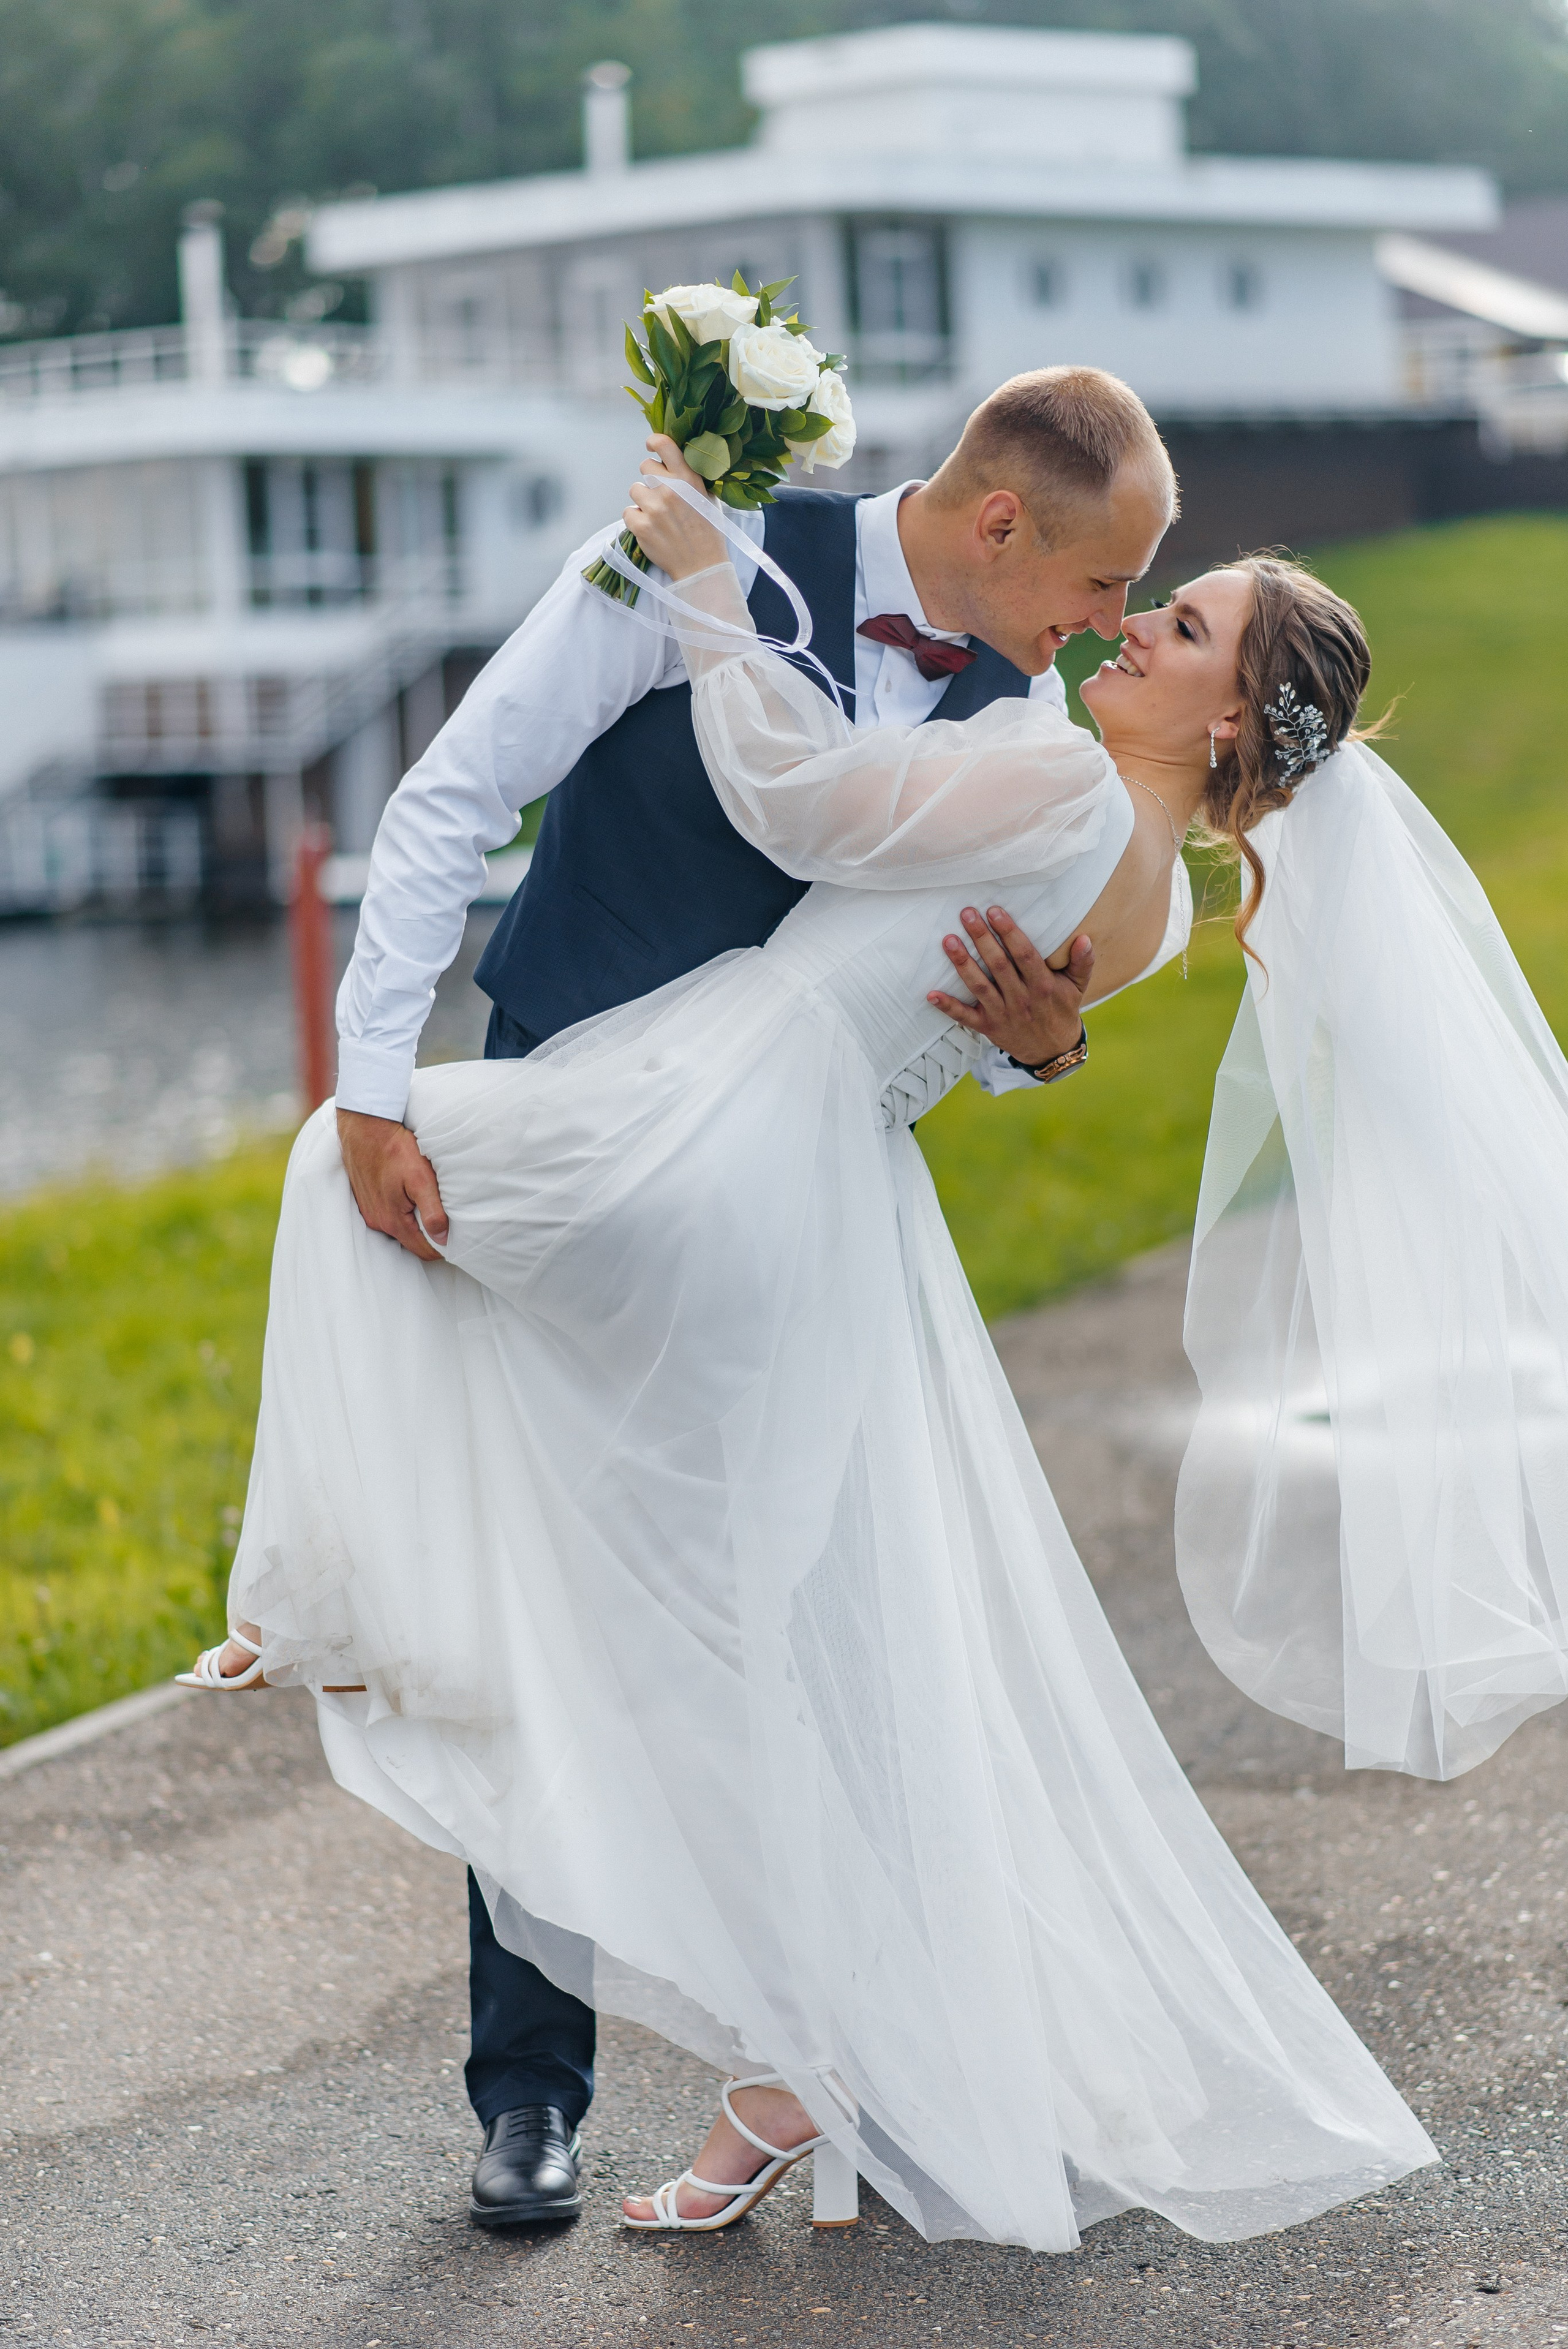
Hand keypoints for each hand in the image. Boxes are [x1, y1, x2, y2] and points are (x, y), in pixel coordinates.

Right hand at [336, 1109, 448, 1260]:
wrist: (364, 1127)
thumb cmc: (394, 1149)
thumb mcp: (421, 1179)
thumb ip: (432, 1211)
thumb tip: (442, 1238)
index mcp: (393, 1221)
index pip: (423, 1251)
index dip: (442, 1249)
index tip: (458, 1240)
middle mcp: (378, 1221)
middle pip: (411, 1242)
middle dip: (430, 1236)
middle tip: (450, 1221)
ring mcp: (369, 1211)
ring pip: (400, 1228)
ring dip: (415, 1222)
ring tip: (430, 1206)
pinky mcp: (366, 1200)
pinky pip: (388, 1214)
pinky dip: (402, 1211)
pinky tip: (410, 1196)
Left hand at [622, 434, 726, 580]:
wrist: (702, 566)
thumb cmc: (707, 532)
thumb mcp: (707, 497)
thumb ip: (689, 478)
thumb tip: (670, 463)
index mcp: (688, 478)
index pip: (664, 444)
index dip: (654, 442)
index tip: (651, 446)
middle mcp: (669, 490)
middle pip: (644, 466)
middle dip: (649, 478)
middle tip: (659, 494)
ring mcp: (653, 508)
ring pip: (635, 490)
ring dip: (643, 501)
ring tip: (657, 515)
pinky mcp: (640, 526)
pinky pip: (628, 513)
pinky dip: (636, 520)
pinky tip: (651, 528)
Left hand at [927, 908, 1093, 1068]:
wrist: (1052, 1051)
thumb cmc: (1062, 1010)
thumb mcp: (1077, 987)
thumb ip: (1082, 962)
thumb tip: (1083, 939)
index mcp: (1043, 986)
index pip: (1024, 955)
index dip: (1009, 933)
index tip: (995, 911)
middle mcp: (1021, 999)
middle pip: (998, 965)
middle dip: (982, 938)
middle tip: (967, 914)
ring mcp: (1002, 1014)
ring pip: (980, 986)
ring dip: (963, 963)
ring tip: (948, 940)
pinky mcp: (987, 1027)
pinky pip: (965, 1017)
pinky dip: (948, 1006)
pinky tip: (931, 993)